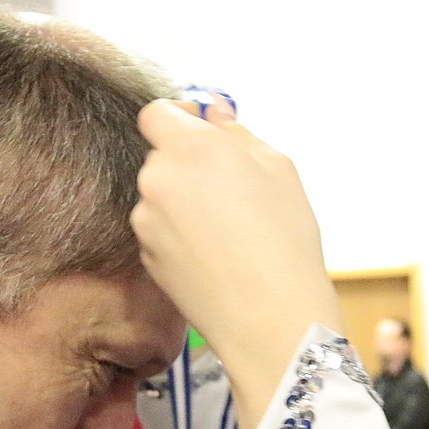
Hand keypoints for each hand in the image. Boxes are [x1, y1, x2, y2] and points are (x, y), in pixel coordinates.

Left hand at [133, 99, 342, 424]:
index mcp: (190, 147)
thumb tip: (213, 112)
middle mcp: (157, 178)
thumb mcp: (278, 169)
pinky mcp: (144, 254)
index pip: (157, 112)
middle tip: (233, 190)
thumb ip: (236, 131)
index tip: (202, 131)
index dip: (179, 118)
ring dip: (184, 203)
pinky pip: (159, 230)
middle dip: (189, 165)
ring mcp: (145, 219)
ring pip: (161, 196)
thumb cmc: (284, 240)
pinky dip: (179, 235)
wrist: (268, 317)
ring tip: (228, 231)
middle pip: (161, 156)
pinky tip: (214, 255)